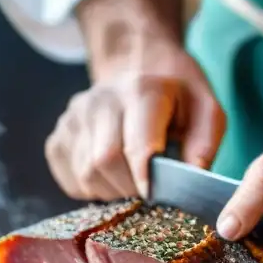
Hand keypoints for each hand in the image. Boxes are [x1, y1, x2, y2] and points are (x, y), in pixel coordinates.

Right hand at [46, 43, 224, 199]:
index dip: (144, 179)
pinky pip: (71, 181)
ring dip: (112, 191)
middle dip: (129, 188)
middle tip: (147, 192)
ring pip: (86, 175)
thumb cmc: (176, 96)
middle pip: (104, 162)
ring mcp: (73, 118)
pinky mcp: (57, 138)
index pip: (134, 145)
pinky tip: (110, 176)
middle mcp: (100, 101)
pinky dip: (93, 189)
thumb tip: (190, 184)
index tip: (154, 196)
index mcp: (141, 91)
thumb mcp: (205, 109)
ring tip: (131, 181)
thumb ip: (204, 145)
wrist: (137, 65)